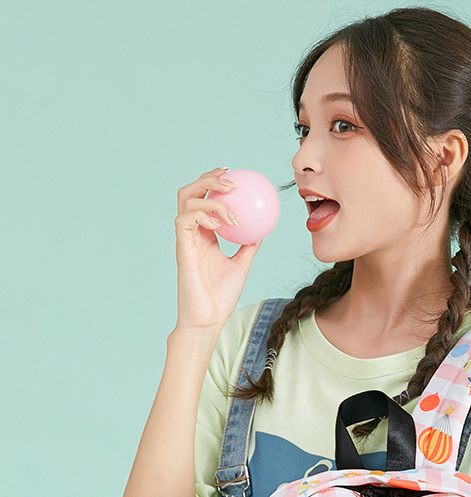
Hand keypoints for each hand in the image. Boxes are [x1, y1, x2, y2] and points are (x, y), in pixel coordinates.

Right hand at [173, 167, 263, 331]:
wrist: (209, 319)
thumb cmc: (222, 297)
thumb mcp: (241, 265)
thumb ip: (248, 246)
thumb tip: (263, 229)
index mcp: (204, 235)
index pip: (204, 200)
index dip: (214, 183)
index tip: (234, 177)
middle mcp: (192, 233)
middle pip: (190, 193)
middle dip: (207, 179)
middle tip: (230, 180)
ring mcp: (185, 239)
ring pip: (186, 201)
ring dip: (209, 196)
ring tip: (230, 202)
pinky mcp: (181, 248)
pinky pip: (185, 219)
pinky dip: (204, 215)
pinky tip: (223, 223)